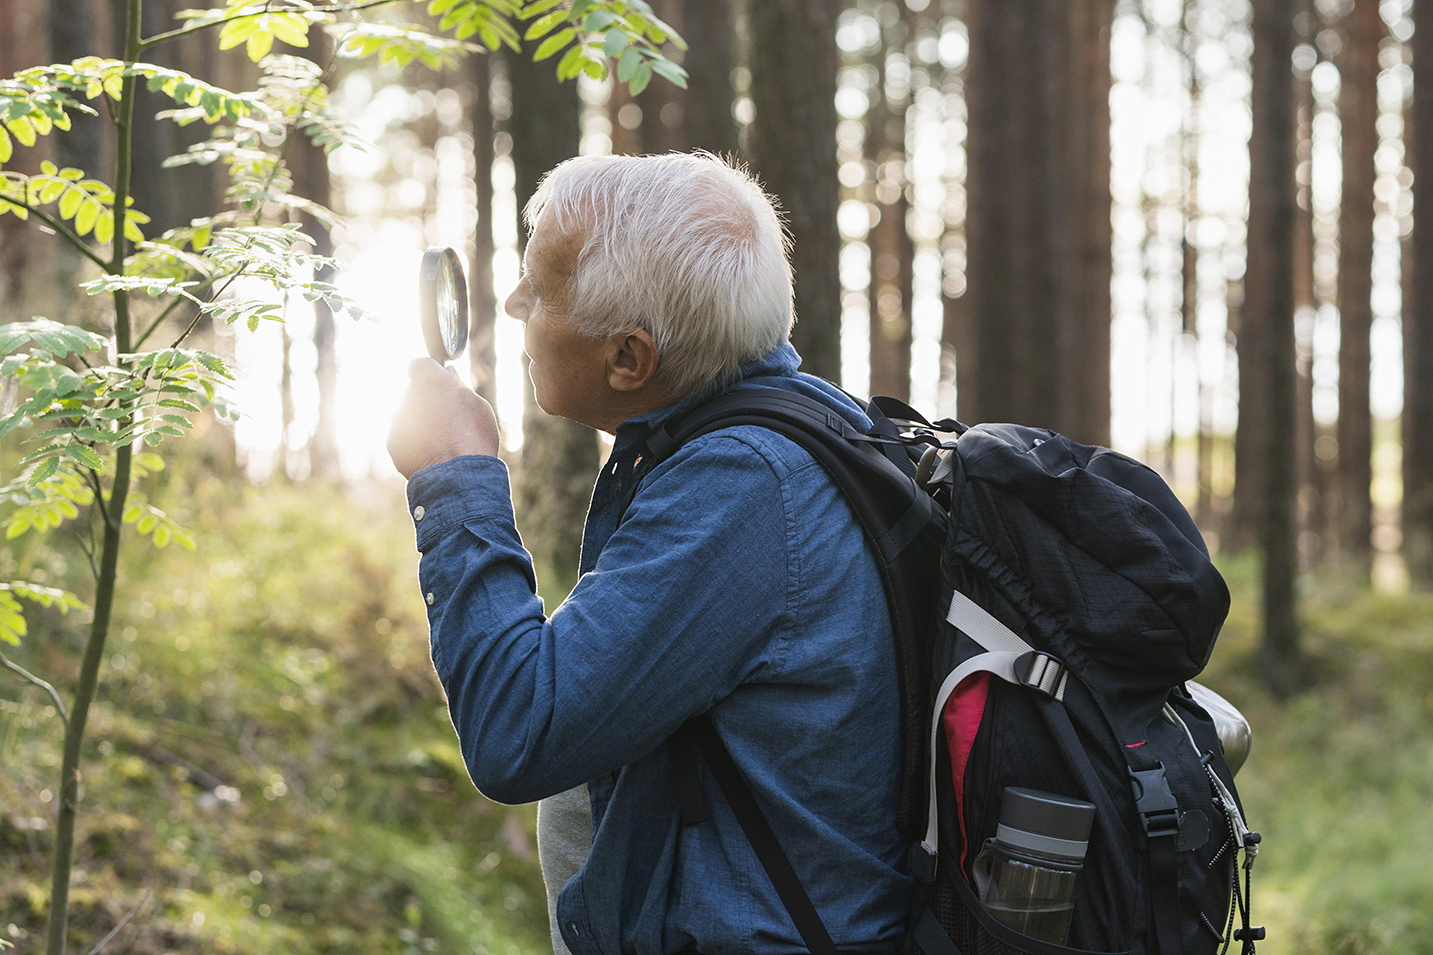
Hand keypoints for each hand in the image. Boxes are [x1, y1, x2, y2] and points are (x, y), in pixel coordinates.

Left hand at [387, 358, 500, 478]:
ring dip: (420, 423)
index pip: (419, 364)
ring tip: (442, 442)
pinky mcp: (392, 442)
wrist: (458, 477)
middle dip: (427, 401)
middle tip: (447, 419)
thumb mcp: (477, 405)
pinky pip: (403, 436)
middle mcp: (408, 396)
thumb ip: (458, 387)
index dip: (430, 373)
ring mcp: (397, 420)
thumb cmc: (474, 438)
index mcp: (430, 381)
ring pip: (408, 415)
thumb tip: (450, 376)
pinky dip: (413, 442)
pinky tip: (431, 454)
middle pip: (414, 392)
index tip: (439, 384)